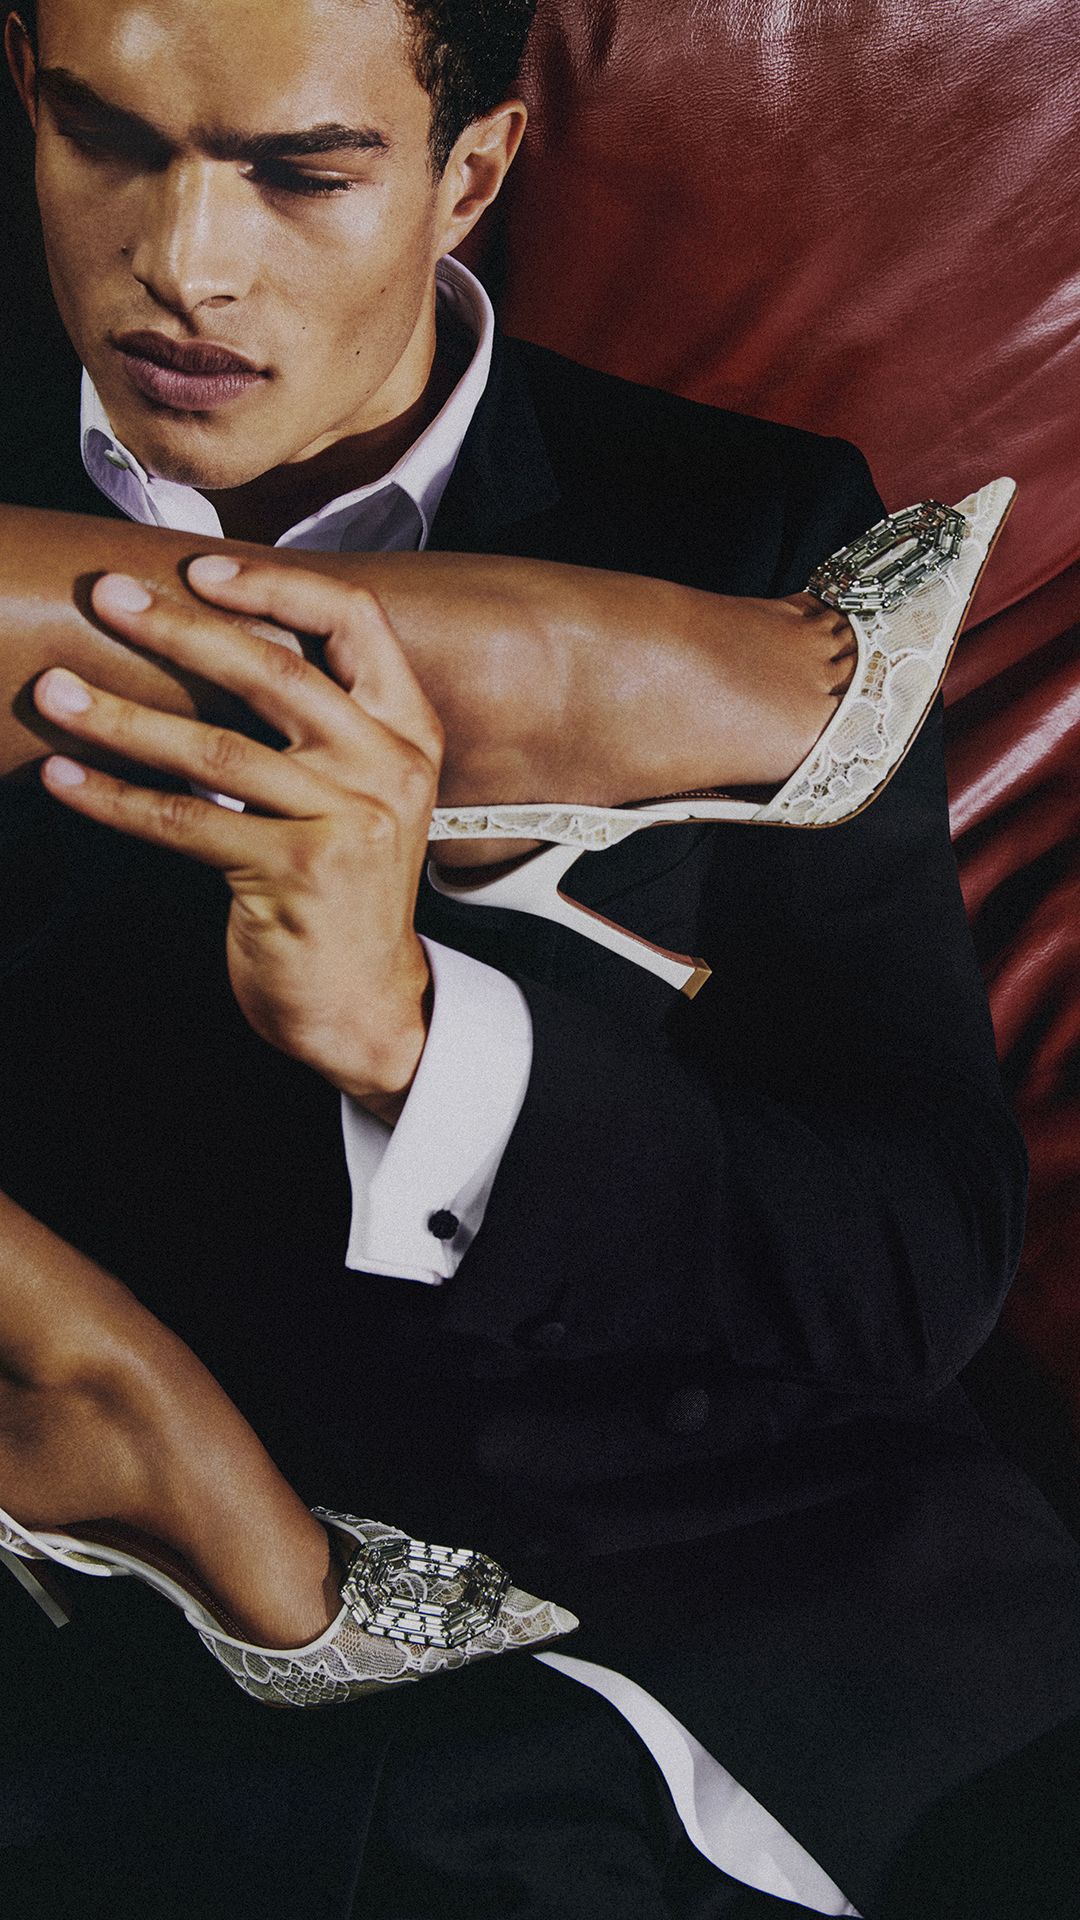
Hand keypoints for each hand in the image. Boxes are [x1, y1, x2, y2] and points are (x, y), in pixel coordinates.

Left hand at [33, 560, 443, 1114]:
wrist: (364, 1003)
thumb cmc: (339, 887)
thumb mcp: (356, 792)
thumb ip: (316, 724)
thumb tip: (204, 640)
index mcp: (409, 731)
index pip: (356, 620)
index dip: (275, 584)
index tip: (198, 570)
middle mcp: (390, 767)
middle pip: (274, 672)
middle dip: (178, 628)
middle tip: (106, 598)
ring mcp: (352, 821)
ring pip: (216, 750)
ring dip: (122, 716)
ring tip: (54, 693)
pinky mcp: (302, 874)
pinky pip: (187, 821)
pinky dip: (115, 798)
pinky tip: (64, 779)